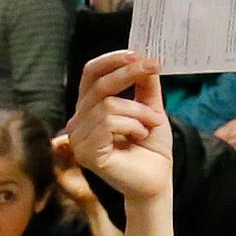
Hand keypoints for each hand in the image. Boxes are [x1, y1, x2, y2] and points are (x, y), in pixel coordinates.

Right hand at [68, 49, 176, 204]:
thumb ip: (145, 86)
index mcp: (90, 108)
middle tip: (153, 68)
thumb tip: (144, 58)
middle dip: (128, 74)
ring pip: (107, 105)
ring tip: (149, 124)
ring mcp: (79, 139)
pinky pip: (107, 124)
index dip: (111, 60)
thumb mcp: (151, 109)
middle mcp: (79, 122)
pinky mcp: (86, 153)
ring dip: (137, 111)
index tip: (138, 54)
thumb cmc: (151, 149)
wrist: (156, 180)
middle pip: (97, 85)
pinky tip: (139, 136)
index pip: (90, 74)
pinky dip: (131, 125)